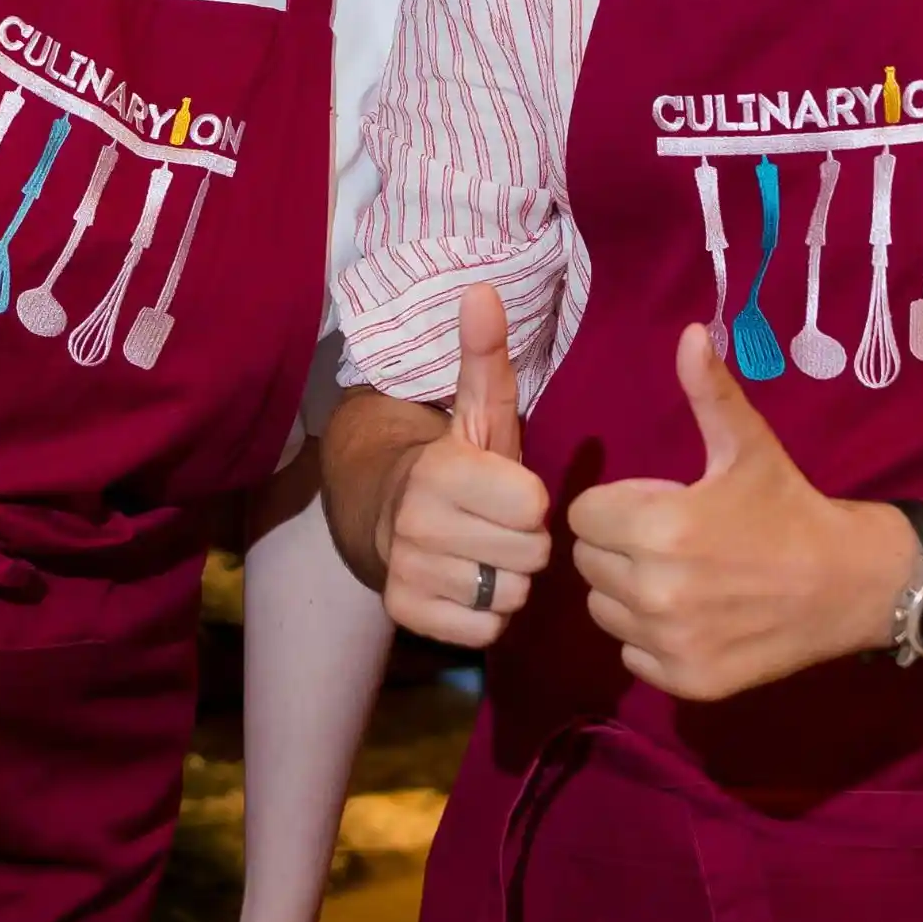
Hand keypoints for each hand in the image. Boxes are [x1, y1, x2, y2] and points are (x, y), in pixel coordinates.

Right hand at [373, 286, 554, 647]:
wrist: (388, 513)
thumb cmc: (458, 463)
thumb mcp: (478, 409)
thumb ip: (486, 356)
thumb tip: (483, 289)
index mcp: (440, 471)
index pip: (534, 508)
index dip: (533, 502)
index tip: (511, 490)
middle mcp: (416, 524)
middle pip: (530, 556)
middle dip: (525, 543)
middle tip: (499, 525)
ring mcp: (408, 572)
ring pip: (510, 596)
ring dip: (508, 580)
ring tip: (484, 553)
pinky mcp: (406, 614)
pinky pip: (486, 632)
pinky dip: (487, 615)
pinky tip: (470, 585)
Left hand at [566, 327, 914, 702]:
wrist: (851, 585)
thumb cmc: (789, 507)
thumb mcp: (748, 445)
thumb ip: (708, 391)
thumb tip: (689, 331)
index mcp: (659, 528)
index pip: (583, 517)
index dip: (616, 506)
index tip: (658, 506)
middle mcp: (655, 591)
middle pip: (589, 563)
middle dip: (620, 547)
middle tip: (672, 541)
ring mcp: (669, 642)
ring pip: (605, 610)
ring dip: (629, 594)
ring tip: (681, 577)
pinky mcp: (685, 681)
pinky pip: (632, 654)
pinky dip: (652, 638)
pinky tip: (694, 616)